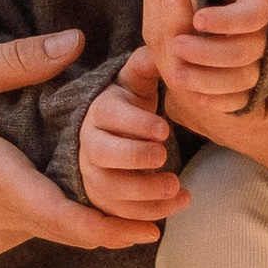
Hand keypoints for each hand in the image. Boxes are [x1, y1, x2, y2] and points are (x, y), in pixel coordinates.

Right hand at [0, 0, 159, 258]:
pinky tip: (87, 184)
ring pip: (54, 229)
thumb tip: (76, 42)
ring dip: (95, 212)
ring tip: (144, 181)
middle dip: (124, 216)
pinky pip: (34, 227)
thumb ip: (17, 62)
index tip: (156, 226)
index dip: (114, 228)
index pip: (64, 220)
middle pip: (72, 229)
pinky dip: (64, 211)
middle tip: (176, 194)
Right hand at [79, 51, 190, 225]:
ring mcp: (91, 175)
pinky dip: (144, 217)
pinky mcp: (100, 201)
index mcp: (98, 111)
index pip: (108, 117)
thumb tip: (160, 50)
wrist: (113, 133)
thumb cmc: (128, 105)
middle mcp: (88, 145)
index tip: (164, 129)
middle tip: (167, 158)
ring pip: (109, 190)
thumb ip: (144, 66)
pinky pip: (116, 216)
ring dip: (144, 195)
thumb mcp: (135, 82)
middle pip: (102, 155)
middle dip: (135, 159)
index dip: (134, 124)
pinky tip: (174, 210)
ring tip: (179, 189)